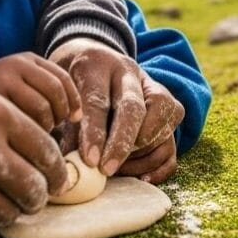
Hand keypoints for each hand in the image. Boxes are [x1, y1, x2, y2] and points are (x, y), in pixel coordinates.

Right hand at [0, 52, 80, 131]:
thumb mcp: (21, 83)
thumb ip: (45, 92)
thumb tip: (77, 117)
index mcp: (29, 59)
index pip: (63, 78)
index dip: (73, 100)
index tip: (74, 118)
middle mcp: (16, 65)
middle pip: (55, 91)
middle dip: (60, 113)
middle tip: (53, 127)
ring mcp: (2, 80)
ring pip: (41, 106)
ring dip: (46, 125)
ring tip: (36, 132)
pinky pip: (22, 119)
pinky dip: (29, 132)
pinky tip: (22, 136)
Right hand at [0, 72, 68, 230]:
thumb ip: (6, 125)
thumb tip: (39, 156)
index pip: (48, 152)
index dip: (58, 170)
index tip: (58, 178)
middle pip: (34, 189)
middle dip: (39, 197)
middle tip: (35, 197)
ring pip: (7, 214)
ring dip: (9, 212)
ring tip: (4, 204)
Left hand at [48, 39, 184, 175]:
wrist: (93, 60)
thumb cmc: (73, 85)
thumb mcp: (64, 96)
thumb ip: (68, 128)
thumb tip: (68, 165)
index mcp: (97, 65)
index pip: (98, 100)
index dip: (94, 132)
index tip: (89, 160)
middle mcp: (129, 72)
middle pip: (134, 107)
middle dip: (122, 143)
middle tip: (107, 170)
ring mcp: (152, 87)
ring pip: (164, 116)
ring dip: (143, 152)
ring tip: (119, 170)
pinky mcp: (167, 106)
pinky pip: (174, 135)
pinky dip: (161, 163)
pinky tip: (142, 177)